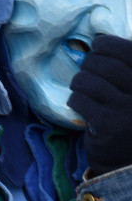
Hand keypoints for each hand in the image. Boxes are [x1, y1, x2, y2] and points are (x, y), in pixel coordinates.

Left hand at [68, 34, 131, 174]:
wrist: (126, 162)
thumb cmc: (128, 116)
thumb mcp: (131, 90)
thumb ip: (125, 67)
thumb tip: (100, 38)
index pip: (129, 51)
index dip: (108, 44)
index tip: (98, 45)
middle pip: (105, 65)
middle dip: (89, 63)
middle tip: (87, 71)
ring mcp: (129, 111)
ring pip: (88, 80)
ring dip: (79, 82)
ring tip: (82, 89)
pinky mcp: (109, 125)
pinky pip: (79, 99)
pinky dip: (75, 100)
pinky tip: (80, 106)